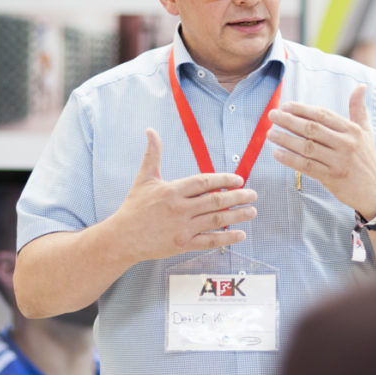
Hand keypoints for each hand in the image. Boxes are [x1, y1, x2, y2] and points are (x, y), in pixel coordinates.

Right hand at [114, 128, 257, 261]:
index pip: (204, 182)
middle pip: (215, 201)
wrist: (122, 237)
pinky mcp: (182, 244)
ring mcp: (182, 228)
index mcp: (172, 190)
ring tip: (252, 211)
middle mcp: (179, 208)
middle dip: (237, 197)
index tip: (239, 179)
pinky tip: (240, 234)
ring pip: (216, 220)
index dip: (223, 180)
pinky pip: (209, 240)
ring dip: (237, 216)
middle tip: (253, 194)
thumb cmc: (134, 207)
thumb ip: (152, 154)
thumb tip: (150, 130)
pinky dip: (226, 238)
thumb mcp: (144, 178)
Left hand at [267, 85, 375, 218]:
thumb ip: (358, 109)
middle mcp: (346, 144)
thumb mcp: (366, 132)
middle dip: (289, 121)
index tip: (286, 106)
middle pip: (312, 129)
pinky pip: (307, 166)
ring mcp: (338, 161)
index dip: (302, 109)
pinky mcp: (332, 177)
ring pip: (307, 147)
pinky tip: (277, 153)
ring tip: (271, 134)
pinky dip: (290, 159)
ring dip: (286, 139)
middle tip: (272, 115)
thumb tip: (361, 86)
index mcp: (352, 130)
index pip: (323, 115)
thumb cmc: (367, 159)